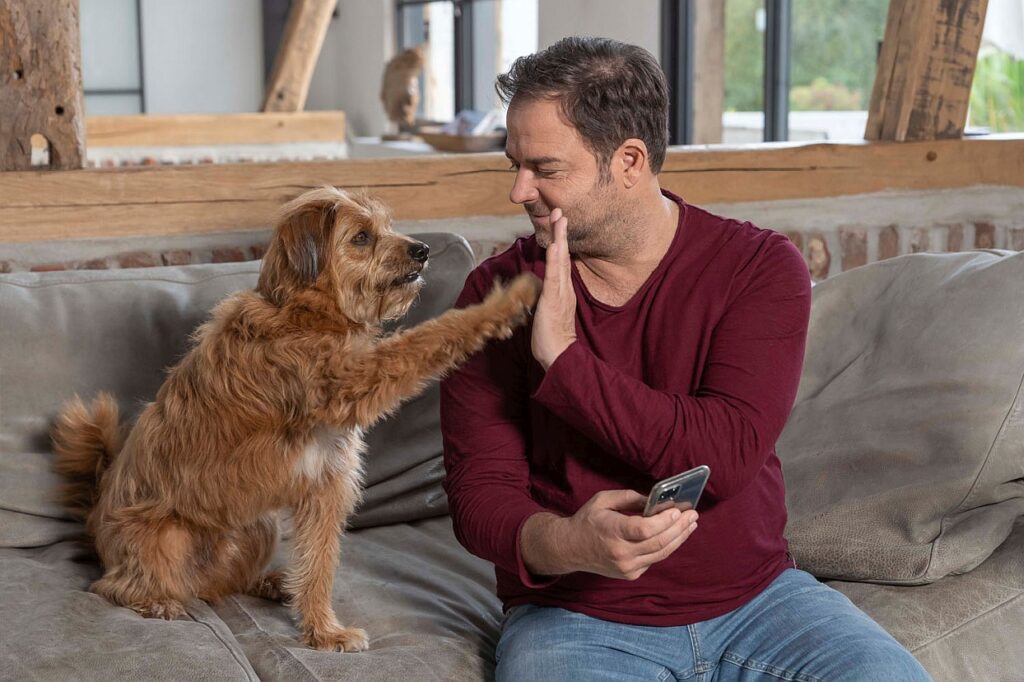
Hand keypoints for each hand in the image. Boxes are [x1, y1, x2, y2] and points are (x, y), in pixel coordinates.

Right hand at [521, 490, 697, 579]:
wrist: (570, 548)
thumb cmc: (587, 520)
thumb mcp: (604, 500)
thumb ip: (630, 498)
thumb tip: (656, 500)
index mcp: (612, 531)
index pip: (644, 529)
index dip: (664, 521)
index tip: (678, 510)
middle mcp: (621, 553)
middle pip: (658, 542)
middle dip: (679, 528)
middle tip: (693, 515)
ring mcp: (626, 567)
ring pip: (661, 553)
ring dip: (679, 538)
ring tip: (691, 525)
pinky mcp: (630, 574)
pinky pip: (654, 559)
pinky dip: (666, 546)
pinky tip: (675, 535)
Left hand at [532, 208, 576, 369]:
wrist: (559, 354)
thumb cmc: (552, 338)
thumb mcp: (549, 312)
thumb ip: (547, 299)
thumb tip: (540, 291)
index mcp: (562, 290)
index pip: (561, 261)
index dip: (560, 241)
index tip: (558, 223)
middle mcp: (564, 288)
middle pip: (563, 254)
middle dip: (561, 232)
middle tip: (560, 211)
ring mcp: (560, 292)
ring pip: (560, 260)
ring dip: (559, 238)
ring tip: (559, 219)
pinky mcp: (553, 299)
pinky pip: (554, 276)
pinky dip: (555, 259)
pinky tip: (555, 245)